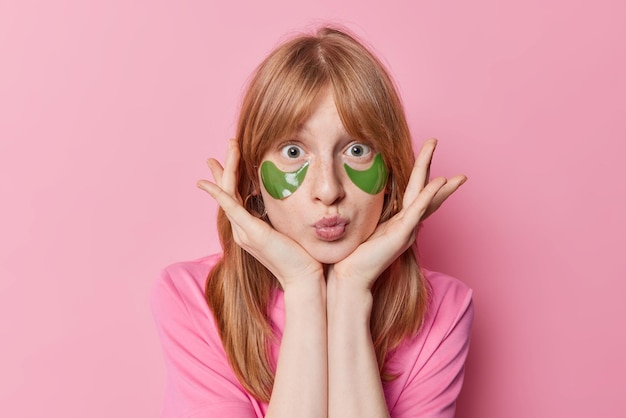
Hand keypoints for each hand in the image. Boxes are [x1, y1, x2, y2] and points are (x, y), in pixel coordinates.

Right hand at [196, 139, 323, 287]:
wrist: (304, 278)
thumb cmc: (302, 255)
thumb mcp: (290, 228)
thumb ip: (282, 214)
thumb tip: (288, 198)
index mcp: (250, 227)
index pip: (236, 195)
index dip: (232, 175)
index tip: (231, 156)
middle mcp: (242, 229)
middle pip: (229, 190)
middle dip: (227, 165)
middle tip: (229, 143)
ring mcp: (244, 232)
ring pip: (229, 193)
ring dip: (227, 168)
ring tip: (230, 146)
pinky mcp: (251, 233)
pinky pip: (230, 208)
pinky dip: (218, 194)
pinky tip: (207, 184)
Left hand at [330, 138, 465, 288]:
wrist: (349, 275)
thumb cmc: (352, 252)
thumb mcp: (362, 223)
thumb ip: (367, 208)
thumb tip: (357, 188)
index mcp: (398, 220)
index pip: (413, 190)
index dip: (419, 171)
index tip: (423, 152)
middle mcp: (407, 224)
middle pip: (422, 188)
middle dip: (429, 163)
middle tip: (435, 141)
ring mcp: (407, 229)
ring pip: (425, 197)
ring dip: (439, 179)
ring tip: (453, 165)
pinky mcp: (402, 234)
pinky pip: (418, 210)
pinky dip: (430, 194)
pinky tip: (440, 181)